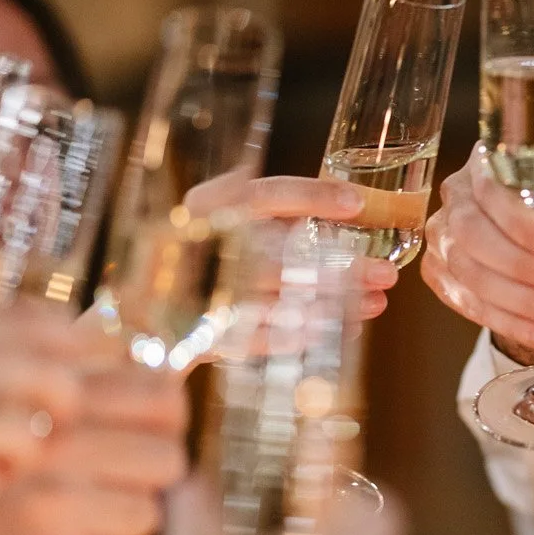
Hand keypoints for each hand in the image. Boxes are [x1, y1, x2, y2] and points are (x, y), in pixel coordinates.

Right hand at [0, 354, 186, 534]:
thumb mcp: (0, 390)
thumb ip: (72, 372)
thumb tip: (148, 365)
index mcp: (49, 393)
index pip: (162, 397)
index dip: (166, 417)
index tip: (149, 428)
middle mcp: (52, 445)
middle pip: (167, 459)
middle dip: (147, 474)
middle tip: (111, 481)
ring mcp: (46, 505)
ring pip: (146, 514)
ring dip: (120, 520)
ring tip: (76, 515)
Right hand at [182, 174, 399, 318]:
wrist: (148, 310)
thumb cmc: (206, 252)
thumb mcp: (230, 218)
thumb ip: (277, 214)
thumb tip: (354, 208)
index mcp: (207, 207)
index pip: (264, 196)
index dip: (313, 198)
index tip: (357, 205)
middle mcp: (199, 246)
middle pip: (281, 256)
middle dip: (341, 268)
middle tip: (385, 274)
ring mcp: (200, 294)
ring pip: (278, 301)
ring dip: (333, 304)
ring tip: (374, 303)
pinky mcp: (204, 335)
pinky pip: (263, 338)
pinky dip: (304, 334)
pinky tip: (341, 330)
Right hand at [419, 145, 533, 358]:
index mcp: (490, 162)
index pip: (494, 190)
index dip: (523, 223)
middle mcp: (456, 196)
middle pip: (473, 235)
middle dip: (522, 267)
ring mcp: (442, 235)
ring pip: (469, 274)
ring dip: (520, 302)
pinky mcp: (439, 272)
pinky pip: (465, 302)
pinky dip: (506, 322)